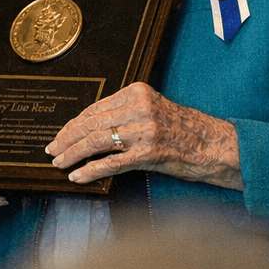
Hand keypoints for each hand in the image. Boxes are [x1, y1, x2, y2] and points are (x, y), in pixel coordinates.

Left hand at [45, 82, 242, 190]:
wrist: (217, 145)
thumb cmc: (186, 130)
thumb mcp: (154, 110)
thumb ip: (125, 112)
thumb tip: (89, 127)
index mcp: (137, 92)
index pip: (95, 108)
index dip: (73, 124)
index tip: (60, 134)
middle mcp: (139, 108)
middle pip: (91, 123)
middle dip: (66, 138)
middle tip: (51, 150)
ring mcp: (144, 130)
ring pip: (96, 142)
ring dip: (73, 154)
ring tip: (60, 163)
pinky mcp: (149, 153)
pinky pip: (110, 163)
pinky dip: (90, 170)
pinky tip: (78, 176)